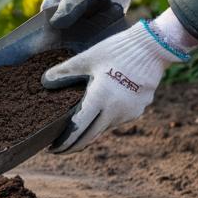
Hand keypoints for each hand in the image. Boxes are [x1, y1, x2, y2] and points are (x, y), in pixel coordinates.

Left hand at [42, 10, 196, 152]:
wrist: (153, 47)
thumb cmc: (116, 50)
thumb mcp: (86, 58)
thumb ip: (64, 71)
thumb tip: (44, 80)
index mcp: (100, 99)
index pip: (78, 129)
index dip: (64, 142)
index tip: (52, 148)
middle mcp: (115, 111)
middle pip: (91, 136)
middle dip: (74, 145)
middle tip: (59, 149)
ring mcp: (129, 113)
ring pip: (104, 128)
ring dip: (90, 132)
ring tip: (76, 131)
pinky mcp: (138, 110)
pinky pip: (117, 120)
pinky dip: (105, 120)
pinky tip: (98, 115)